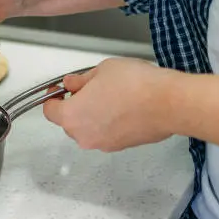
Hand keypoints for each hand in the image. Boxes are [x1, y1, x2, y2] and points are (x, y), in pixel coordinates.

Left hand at [43, 58, 175, 151]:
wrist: (169, 103)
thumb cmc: (133, 83)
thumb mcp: (101, 70)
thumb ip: (81, 80)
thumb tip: (71, 84)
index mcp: (72, 116)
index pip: (50, 111)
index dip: (53, 97)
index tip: (61, 88)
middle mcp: (84, 136)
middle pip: (69, 122)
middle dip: (75, 106)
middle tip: (90, 87)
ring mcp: (103, 144)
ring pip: (88, 128)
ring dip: (92, 115)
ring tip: (111, 95)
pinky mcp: (121, 147)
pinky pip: (106, 134)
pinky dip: (108, 123)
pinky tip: (124, 107)